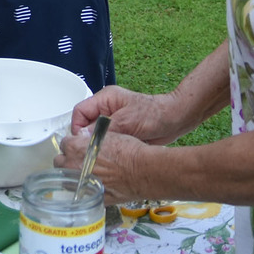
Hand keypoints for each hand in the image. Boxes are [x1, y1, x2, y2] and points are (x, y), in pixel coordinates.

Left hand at [54, 130, 148, 202]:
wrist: (143, 170)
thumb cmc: (129, 152)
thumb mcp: (106, 136)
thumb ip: (89, 139)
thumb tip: (83, 139)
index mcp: (74, 148)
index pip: (64, 144)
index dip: (72, 145)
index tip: (77, 148)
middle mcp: (73, 166)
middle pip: (60, 162)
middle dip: (67, 161)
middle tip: (79, 161)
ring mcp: (80, 183)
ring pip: (66, 180)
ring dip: (73, 176)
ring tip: (85, 175)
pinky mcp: (90, 196)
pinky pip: (81, 193)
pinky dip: (85, 190)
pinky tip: (94, 186)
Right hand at [69, 85, 185, 145]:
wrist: (175, 120)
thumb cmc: (155, 114)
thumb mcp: (127, 121)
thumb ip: (103, 129)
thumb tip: (82, 138)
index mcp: (104, 99)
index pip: (79, 112)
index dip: (77, 127)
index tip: (82, 142)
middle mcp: (106, 109)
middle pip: (86, 124)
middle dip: (89, 138)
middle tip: (93, 150)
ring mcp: (113, 121)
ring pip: (96, 135)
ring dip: (101, 144)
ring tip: (107, 153)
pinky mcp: (120, 132)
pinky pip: (107, 141)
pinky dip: (110, 148)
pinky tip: (115, 154)